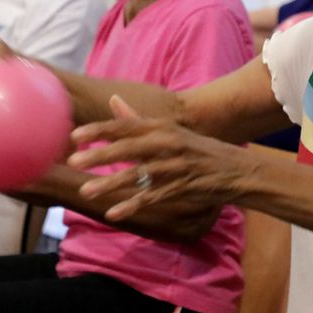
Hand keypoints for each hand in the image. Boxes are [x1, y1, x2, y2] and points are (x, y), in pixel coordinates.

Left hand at [68, 95, 250, 222]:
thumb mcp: (170, 130)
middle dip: (100, 155)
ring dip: (110, 184)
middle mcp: (169, 144)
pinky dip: (133, 206)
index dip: (99, 130)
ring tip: (86, 192)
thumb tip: (113, 99)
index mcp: (163, 127)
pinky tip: (114, 213)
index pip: (126, 126)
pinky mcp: (184, 188)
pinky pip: (154, 197)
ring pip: (139, 175)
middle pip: (129, 148)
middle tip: (73, 162)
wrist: (239, 170)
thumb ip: (137, 119)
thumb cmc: (198, 150)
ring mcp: (177, 167)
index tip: (74, 136)